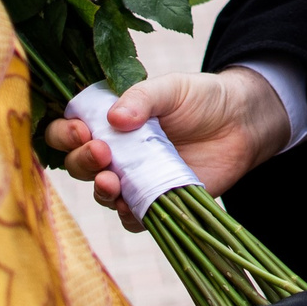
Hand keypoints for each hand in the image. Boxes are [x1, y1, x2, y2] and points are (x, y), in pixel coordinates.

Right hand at [42, 69, 289, 231]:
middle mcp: (115, 152)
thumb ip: (143, 98)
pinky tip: (130, 205)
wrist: (241, 123)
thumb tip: (114, 118)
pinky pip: (133, 218)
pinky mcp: (156, 201)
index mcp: (108, 121)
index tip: (82, 130)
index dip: (66, 133)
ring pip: (102, 194)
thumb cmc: (201, 98)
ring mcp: (133, 179)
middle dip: (82, 161)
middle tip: (100, 151)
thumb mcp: (171, 88)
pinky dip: (128, 214)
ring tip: (111, 181)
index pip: (69, 129)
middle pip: (78, 165)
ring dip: (101, 190)